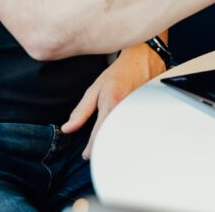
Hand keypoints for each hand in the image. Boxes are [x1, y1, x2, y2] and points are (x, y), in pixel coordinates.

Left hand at [60, 43, 164, 158]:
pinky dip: (126, 133)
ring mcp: (138, 112)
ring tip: (108, 142)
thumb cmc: (119, 73)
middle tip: (96, 150)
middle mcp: (126, 110)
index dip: (92, 148)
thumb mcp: (95, 89)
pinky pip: (134, 128)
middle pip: (114, 138)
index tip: (87, 155)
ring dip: (116, 141)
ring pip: (125, 135)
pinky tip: (121, 133)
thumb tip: (68, 128)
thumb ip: (81, 111)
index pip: (100, 134)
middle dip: (105, 147)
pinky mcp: (146, 113)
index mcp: (111, 104)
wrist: (143, 60)